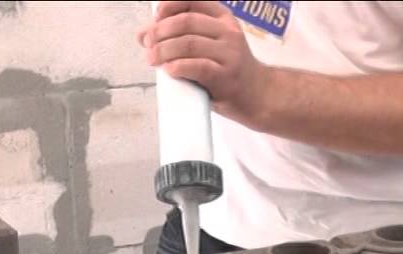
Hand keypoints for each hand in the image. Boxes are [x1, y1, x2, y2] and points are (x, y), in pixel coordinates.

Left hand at [137, 0, 266, 124]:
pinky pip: (197, 67)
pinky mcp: (226, 77)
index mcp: (223, 18)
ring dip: (163, 50)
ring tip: (152, 59)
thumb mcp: (212, 43)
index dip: (169, 5)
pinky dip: (178, 67)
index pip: (192, 1)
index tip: (156, 17)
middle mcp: (228, 32)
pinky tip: (169, 70)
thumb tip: (144, 34)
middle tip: (148, 43)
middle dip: (160, 31)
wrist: (258, 95)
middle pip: (185, 22)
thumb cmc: (228, 69)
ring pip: (188, 44)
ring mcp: (229, 54)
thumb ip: (182, 35)